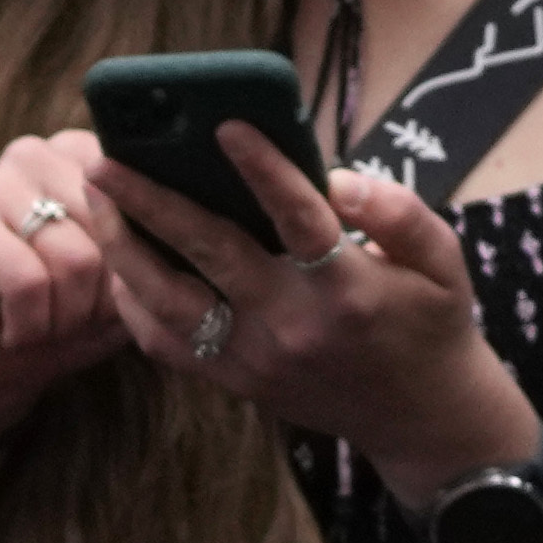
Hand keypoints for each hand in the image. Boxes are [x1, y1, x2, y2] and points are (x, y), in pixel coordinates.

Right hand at [0, 145, 139, 444]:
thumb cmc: (72, 316)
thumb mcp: (129, 281)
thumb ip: (151, 241)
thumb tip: (176, 222)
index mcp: (86, 154)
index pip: (142, 197)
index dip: (138, 261)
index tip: (114, 288)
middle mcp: (39, 153)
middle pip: (112, 231)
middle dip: (101, 294)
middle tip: (72, 313)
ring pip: (74, 259)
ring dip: (66, 315)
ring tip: (44, 320)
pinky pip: (28, 282)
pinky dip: (30, 325)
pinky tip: (14, 329)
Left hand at [96, 125, 535, 482]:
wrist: (419, 418)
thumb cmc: (431, 322)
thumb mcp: (444, 261)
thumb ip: (397, 212)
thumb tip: (336, 178)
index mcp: (349, 290)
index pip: (298, 218)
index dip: (262, 169)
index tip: (225, 124)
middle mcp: (293, 325)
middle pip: (209, 255)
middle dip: (151, 203)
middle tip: (107, 160)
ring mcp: (256, 359)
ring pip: (169, 303)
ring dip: (125, 249)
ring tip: (97, 200)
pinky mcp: (235, 381)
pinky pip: (166, 343)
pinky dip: (134, 301)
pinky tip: (120, 259)